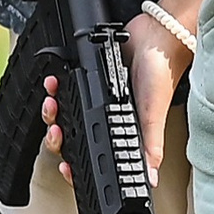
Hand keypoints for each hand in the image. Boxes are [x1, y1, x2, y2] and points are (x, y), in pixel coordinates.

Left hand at [46, 0, 203, 186]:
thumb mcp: (154, 115)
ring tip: (53, 103)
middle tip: (58, 131)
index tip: (66, 167)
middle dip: (58, 138)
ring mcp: (96, 99)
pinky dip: (56, 87)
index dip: (77, 166)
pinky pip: (64, 87)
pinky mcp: (89, 77)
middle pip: (73, 138)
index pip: (94, 156)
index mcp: (120, 131)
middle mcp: (107, 117)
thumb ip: (151, 146)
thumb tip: (151, 177)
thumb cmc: (161, 75)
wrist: (157, 36)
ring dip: (53, 112)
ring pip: (64, 115)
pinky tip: (56, 83)